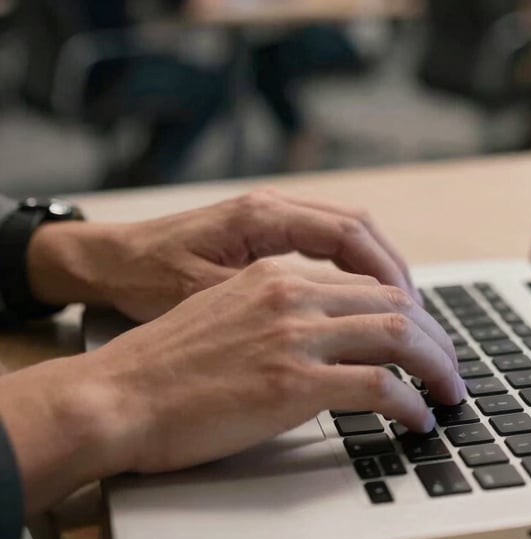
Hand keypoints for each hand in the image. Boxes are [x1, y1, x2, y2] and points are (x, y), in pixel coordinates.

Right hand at [0, 260, 462, 511]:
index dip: (409, 308)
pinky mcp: (293, 383)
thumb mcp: (225, 307)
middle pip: (394, 302)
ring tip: (449, 391)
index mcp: (277, 272)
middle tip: (448, 365)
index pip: (367, 281)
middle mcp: (292, 293)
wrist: (118, 393)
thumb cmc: (165, 361)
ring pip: (399, 335)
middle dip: (434, 336)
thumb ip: (277, 308)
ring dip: (436, 366)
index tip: (423, 334)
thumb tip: (324, 330)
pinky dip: (410, 403)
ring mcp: (295, 336)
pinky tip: (417, 418)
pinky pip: (379, 387)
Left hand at [27, 190, 417, 321]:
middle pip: (358, 227)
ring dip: (377, 270)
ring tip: (402, 316)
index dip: (386, 272)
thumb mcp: (201, 297)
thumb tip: (326, 330)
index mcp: (262, 217)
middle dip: (394, 271)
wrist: (104, 261)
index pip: (348, 233)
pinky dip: (352, 270)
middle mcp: (273, 208)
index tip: (410, 312)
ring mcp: (269, 218)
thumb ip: (264, 305)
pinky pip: (325, 245)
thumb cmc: (143, 278)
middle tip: (419, 319)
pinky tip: (361, 304)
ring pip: (346, 234)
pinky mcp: (262, 234)